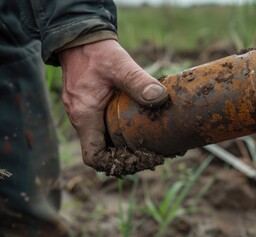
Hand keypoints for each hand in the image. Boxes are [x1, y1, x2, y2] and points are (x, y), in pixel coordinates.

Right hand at [58, 39, 168, 176]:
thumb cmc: (97, 53)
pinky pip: (105, 128)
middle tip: (153, 155)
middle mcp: (82, 119)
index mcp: (85, 115)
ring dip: (125, 147)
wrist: (81, 40)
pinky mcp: (92, 107)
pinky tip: (141, 129)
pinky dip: (121, 134)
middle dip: (126, 158)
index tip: (138, 158)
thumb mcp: (119, 65)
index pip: (92, 156)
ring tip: (152, 146)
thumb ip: (138, 81)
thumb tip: (160, 97)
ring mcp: (86, 114)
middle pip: (102, 152)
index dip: (113, 164)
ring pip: (104, 141)